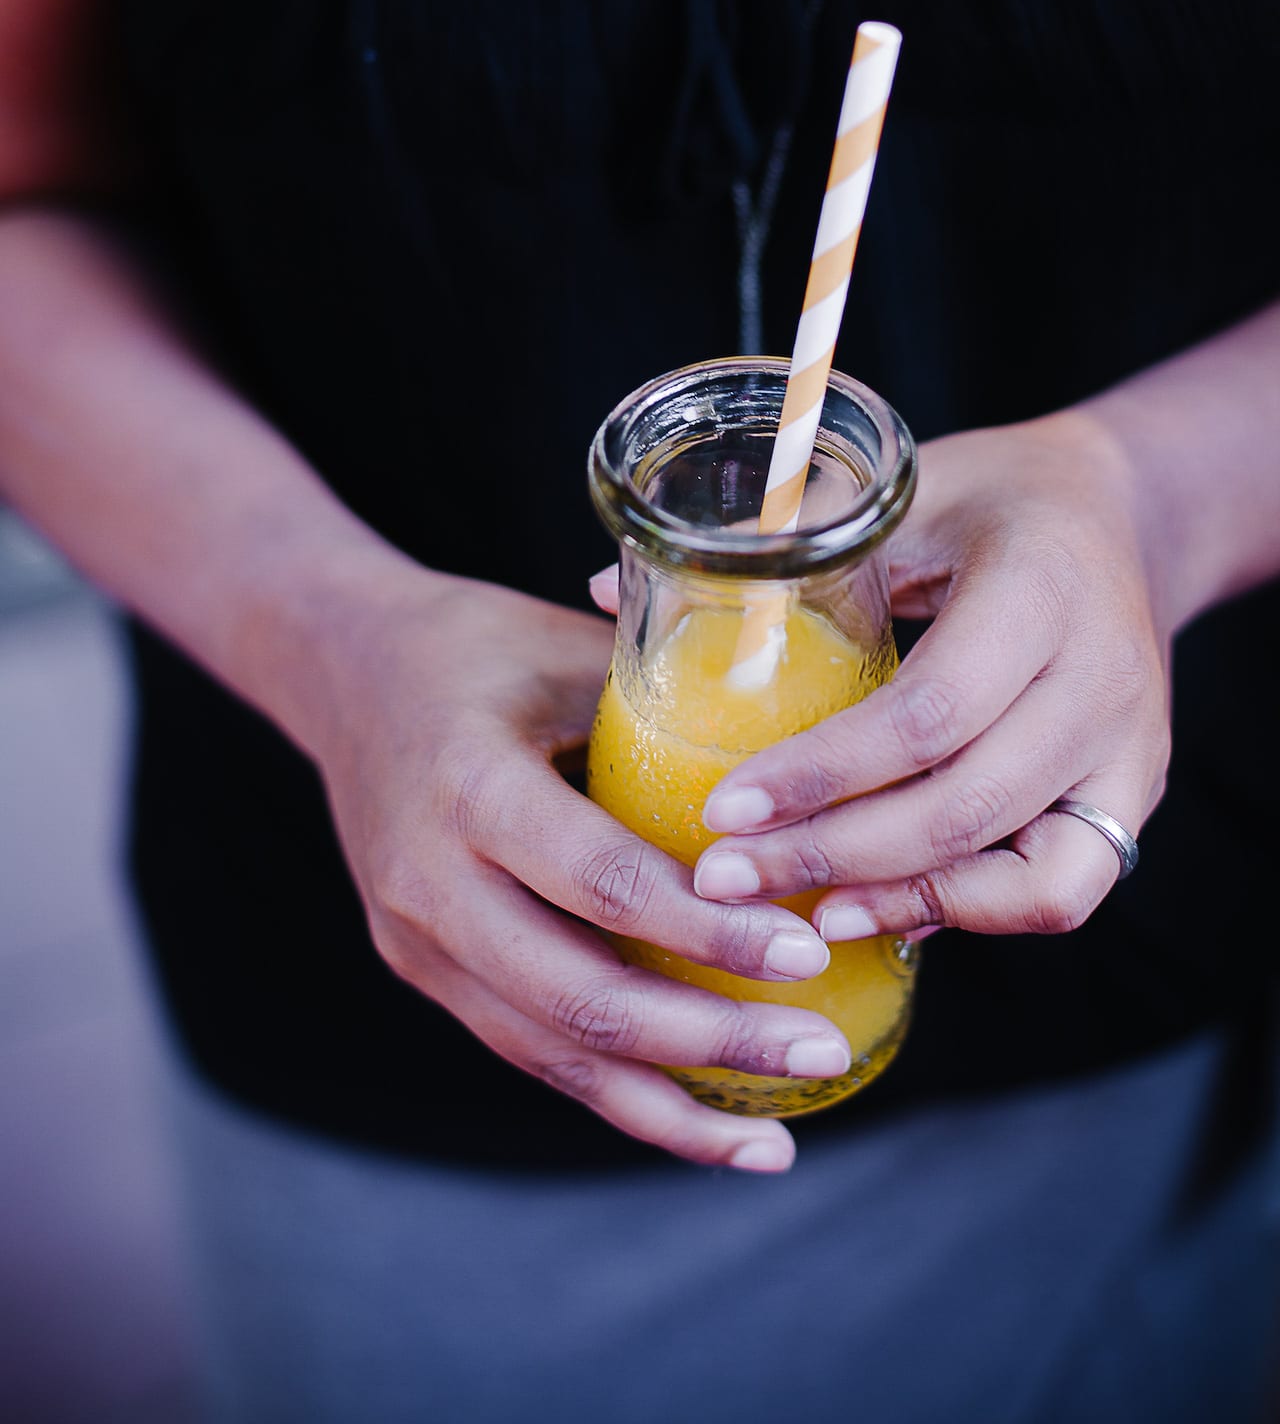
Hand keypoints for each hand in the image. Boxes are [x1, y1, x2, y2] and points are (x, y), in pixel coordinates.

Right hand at [307, 564, 849, 1170]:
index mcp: (471, 785)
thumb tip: (807, 753)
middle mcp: (432, 880)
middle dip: (710, 1039)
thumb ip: (669, 705)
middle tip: (821, 1052)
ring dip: (668, 1104)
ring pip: (552, 1052)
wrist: (339, 668)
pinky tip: (700, 1119)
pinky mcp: (423, 970)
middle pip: (580, 997)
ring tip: (774, 1142)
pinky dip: (617, 1092)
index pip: (603, 884)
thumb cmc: (475, 643)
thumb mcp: (566, 647)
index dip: (707, 929)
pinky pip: (528, 1048)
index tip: (807, 951)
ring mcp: (417, 939)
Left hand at [692, 412, 1170, 941]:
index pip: (927, 713)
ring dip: (902, 901)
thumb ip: (776, 545)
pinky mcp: (1132, 794)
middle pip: (965, 806)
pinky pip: (1062, 889)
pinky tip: (881, 910)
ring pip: (1028, 873)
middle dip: (832, 855)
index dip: (821, 774)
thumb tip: (603, 592)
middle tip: (723, 880)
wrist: (1121, 511)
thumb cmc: (992, 494)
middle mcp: (1103, 680)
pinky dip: (968, 910)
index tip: (723, 807)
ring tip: (795, 915)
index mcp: (1042, 590)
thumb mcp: (899, 492)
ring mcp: (1130, 749)